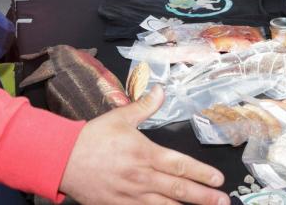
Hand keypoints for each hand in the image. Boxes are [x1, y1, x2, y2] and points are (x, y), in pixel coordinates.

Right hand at [59, 85, 227, 204]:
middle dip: (203, 196)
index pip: (179, 165)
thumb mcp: (120, 117)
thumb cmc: (92, 138)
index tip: (218, 179)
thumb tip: (161, 91)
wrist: (62, 159)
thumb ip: (144, 106)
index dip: (201, 173)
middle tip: (223, 201)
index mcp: (144, 153)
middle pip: (178, 189)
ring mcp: (130, 194)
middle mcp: (141, 176)